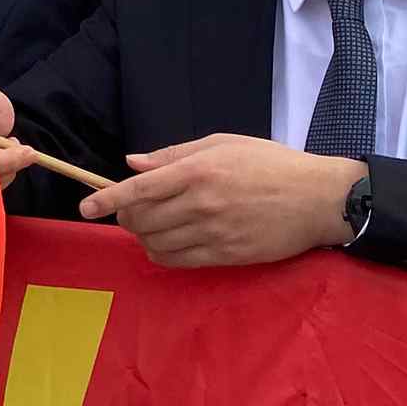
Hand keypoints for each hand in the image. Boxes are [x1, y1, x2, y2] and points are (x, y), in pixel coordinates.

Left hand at [80, 135, 365, 267]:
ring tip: (149, 226)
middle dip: (125, 217)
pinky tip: (165, 244)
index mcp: (197, 171)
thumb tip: (133, 163)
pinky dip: (161, 254)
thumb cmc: (271, 164)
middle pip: (141, 220)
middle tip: (129, 211)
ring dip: (142, 237)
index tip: (86, 207)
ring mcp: (214, 233)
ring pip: (155, 243)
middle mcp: (201, 203)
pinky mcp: (226, 255)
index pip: (139, 189)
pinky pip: (178, 261)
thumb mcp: (223, 144)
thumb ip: (174, 155)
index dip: (107, 200)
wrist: (320, 199)